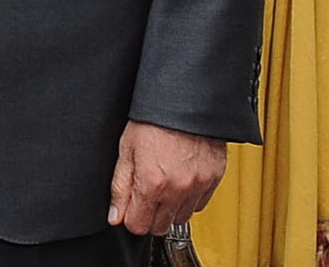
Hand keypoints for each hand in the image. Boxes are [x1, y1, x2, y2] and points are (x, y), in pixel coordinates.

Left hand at [107, 121, 225, 236]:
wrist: (185, 102)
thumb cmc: (153, 119)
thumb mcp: (126, 150)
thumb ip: (120, 186)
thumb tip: (115, 215)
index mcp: (152, 182)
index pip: (138, 225)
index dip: (130, 217)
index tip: (129, 208)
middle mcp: (177, 189)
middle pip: (160, 226)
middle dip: (149, 216)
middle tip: (144, 195)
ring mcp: (198, 185)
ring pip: (181, 218)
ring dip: (169, 209)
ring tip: (163, 185)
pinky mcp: (214, 180)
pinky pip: (200, 204)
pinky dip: (188, 199)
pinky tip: (179, 181)